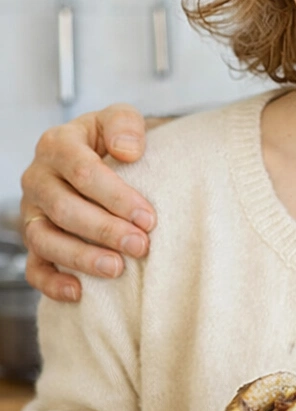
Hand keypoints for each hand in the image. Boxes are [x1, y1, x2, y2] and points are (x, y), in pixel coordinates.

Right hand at [21, 103, 153, 300]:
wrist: (106, 153)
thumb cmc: (115, 138)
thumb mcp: (121, 118)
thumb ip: (125, 125)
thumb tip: (128, 151)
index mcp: (58, 144)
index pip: (83, 172)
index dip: (117, 197)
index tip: (148, 217)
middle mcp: (38, 178)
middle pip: (64, 209)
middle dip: (105, 230)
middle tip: (141, 245)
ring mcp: (33, 211)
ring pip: (45, 239)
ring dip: (81, 257)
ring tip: (117, 268)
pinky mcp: (35, 237)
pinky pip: (34, 265)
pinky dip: (52, 282)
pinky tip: (79, 292)